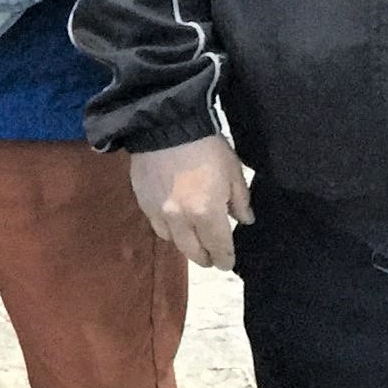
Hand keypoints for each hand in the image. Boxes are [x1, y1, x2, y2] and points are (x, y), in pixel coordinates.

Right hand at [129, 133, 251, 270]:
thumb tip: (244, 220)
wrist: (166, 125)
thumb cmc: (206, 146)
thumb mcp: (233, 171)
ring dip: (185, 244)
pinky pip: (157, 225)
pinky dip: (168, 229)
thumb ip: (239, 201)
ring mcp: (158, 212)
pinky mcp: (143, 202)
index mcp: (207, 213)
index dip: (225, 259)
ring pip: (173, 241)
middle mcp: (181, 220)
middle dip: (205, 258)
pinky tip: (174, 221)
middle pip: (193, 252)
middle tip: (211, 259)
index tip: (227, 263)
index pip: (218, 247)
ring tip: (192, 239)